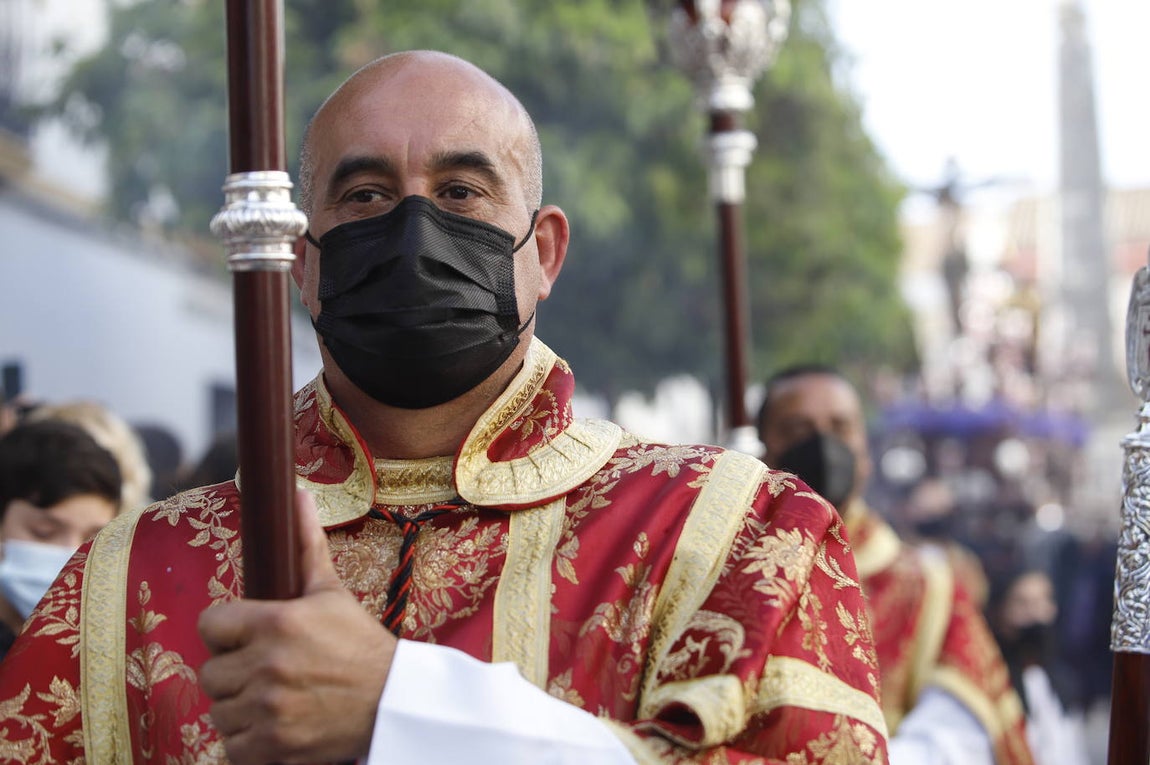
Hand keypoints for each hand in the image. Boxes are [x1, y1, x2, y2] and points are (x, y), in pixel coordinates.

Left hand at [198, 488, 394, 763]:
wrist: (394, 703)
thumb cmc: (360, 645)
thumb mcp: (331, 593)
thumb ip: (307, 546)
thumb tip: (299, 495)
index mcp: (277, 622)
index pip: (209, 624)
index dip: (226, 631)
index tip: (245, 638)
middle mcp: (267, 665)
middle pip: (210, 672)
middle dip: (233, 672)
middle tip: (264, 671)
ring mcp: (268, 709)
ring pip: (220, 711)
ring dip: (240, 708)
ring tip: (273, 699)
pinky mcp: (272, 747)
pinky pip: (233, 746)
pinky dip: (249, 741)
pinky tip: (275, 726)